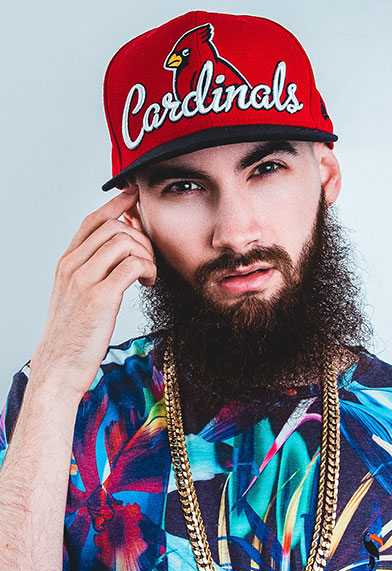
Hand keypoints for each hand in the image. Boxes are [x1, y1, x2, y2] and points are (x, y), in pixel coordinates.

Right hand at [29, 187, 155, 398]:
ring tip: (148, 273)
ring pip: (124, 241)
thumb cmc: (72, 335)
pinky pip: (133, 265)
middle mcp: (72, 266)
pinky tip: (147, 282)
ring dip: (146, 253)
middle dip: (140, 236)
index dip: (116, 204)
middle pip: (113, 226)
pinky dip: (147, 269)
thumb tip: (117, 254)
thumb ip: (91, 272)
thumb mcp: (74, 296)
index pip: (92, 220)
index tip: (134, 197)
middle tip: (149, 258)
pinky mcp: (100, 298)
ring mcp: (84, 281)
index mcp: (66, 263)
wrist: (58, 367)